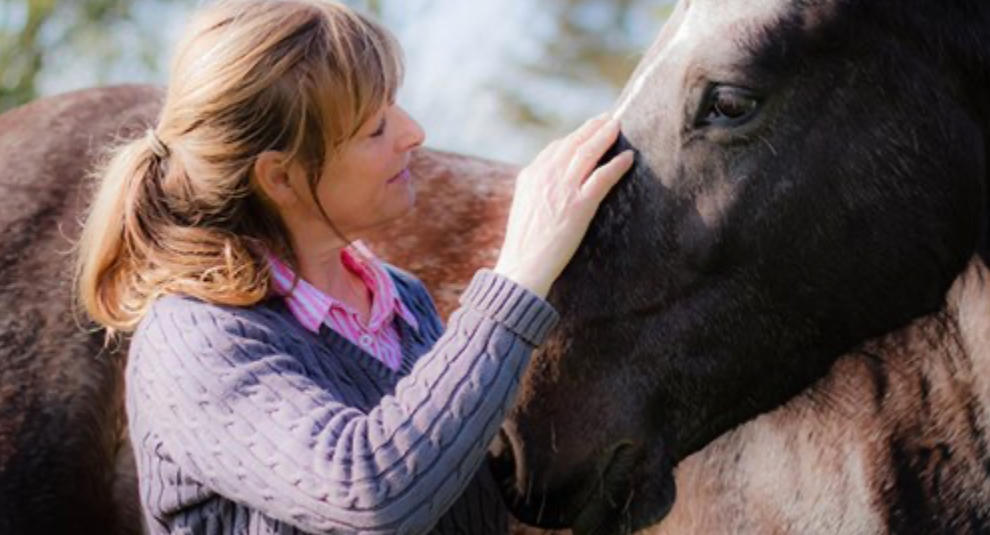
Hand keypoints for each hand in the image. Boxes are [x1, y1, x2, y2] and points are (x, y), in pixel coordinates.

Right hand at [494, 115, 633, 297]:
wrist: (523, 264)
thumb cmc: (524, 244)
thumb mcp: (524, 208)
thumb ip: (537, 190)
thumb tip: (551, 184)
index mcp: (530, 176)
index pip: (555, 148)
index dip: (574, 137)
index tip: (587, 130)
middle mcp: (546, 176)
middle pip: (573, 143)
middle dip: (592, 128)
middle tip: (607, 118)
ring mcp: (563, 189)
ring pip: (587, 152)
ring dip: (604, 135)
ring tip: (617, 126)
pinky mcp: (580, 205)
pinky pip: (602, 177)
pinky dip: (617, 165)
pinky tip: (628, 158)